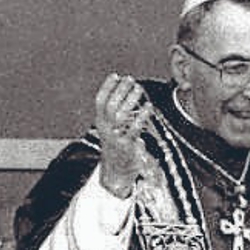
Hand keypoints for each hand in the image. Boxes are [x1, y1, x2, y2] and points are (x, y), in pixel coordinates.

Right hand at [94, 74, 151, 197]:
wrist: (115, 174)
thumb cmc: (117, 149)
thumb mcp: (112, 131)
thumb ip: (116, 117)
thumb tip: (128, 97)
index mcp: (101, 124)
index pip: (100, 101)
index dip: (106, 87)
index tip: (115, 75)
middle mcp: (105, 129)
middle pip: (110, 105)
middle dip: (120, 90)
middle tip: (130, 79)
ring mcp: (115, 138)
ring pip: (120, 114)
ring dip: (129, 100)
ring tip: (138, 88)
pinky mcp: (126, 146)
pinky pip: (134, 128)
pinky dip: (142, 116)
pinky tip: (148, 106)